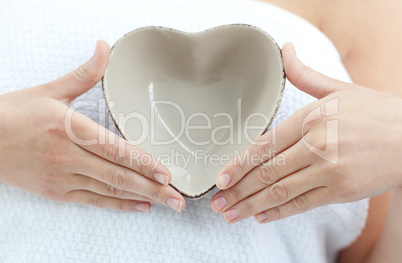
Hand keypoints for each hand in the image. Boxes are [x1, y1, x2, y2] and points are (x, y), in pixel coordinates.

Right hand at [0, 41, 184, 211]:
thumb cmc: (15, 115)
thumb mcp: (51, 90)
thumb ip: (85, 73)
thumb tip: (104, 48)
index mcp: (70, 129)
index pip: (116, 150)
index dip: (144, 163)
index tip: (166, 173)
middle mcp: (68, 156)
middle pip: (119, 175)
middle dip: (153, 188)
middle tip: (178, 199)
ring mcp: (63, 177)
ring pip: (110, 191)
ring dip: (141, 198)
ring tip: (165, 204)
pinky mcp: (57, 192)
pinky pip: (93, 201)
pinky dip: (118, 205)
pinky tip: (138, 206)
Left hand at [210, 43, 401, 222]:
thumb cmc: (375, 112)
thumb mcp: (339, 89)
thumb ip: (305, 75)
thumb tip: (285, 50)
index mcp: (312, 118)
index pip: (264, 145)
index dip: (238, 164)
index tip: (220, 178)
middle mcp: (317, 145)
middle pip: (267, 172)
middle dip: (237, 190)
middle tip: (216, 203)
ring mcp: (329, 170)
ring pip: (280, 191)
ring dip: (251, 205)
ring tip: (229, 214)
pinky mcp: (341, 190)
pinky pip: (302, 204)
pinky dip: (279, 211)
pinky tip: (261, 216)